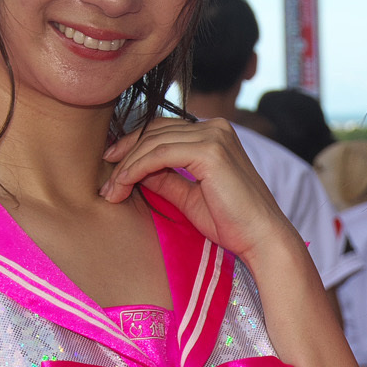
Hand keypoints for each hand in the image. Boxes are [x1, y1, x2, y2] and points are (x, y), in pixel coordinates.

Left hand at [99, 118, 302, 264]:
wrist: (261, 239)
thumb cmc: (231, 223)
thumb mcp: (189, 196)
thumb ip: (165, 179)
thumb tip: (133, 171)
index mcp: (215, 134)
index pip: (164, 129)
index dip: (133, 145)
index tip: (111, 167)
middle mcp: (216, 127)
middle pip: (155, 131)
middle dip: (124, 154)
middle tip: (105, 181)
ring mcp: (214, 136)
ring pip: (153, 142)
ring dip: (125, 166)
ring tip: (110, 191)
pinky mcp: (210, 151)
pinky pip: (159, 154)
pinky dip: (136, 168)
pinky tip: (122, 185)